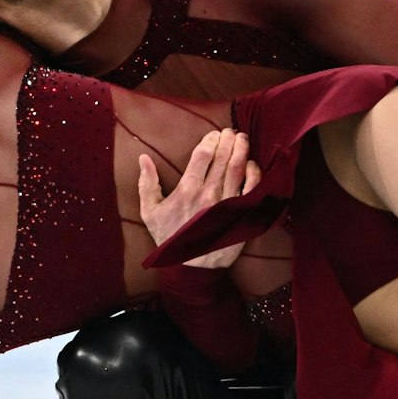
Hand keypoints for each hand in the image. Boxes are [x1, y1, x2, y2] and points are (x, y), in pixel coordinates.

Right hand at [137, 129, 261, 269]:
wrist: (191, 266)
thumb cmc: (170, 237)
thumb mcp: (150, 212)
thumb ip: (147, 183)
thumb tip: (143, 158)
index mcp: (187, 190)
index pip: (203, 155)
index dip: (211, 140)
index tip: (214, 134)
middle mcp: (209, 194)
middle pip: (223, 157)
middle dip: (228, 140)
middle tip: (231, 132)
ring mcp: (227, 204)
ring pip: (239, 168)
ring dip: (242, 150)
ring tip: (242, 139)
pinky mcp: (240, 214)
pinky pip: (252, 188)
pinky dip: (254, 173)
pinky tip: (251, 164)